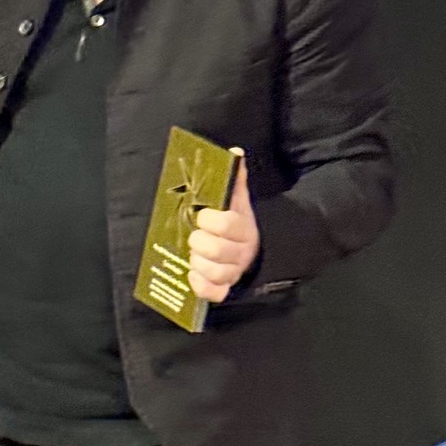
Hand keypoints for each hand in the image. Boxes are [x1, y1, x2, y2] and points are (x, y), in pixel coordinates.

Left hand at [188, 155, 259, 301]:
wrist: (252, 251)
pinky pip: (214, 294)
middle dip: (198, 243)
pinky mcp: (226, 288)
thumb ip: (234, 178)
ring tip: (194, 255)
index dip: (209, 220)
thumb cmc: (236, 223)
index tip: (201, 215)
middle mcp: (241, 252)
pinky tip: (192, 275)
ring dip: (197, 263)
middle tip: (194, 237)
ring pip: (214, 273)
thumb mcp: (237, 201)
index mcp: (243, 228)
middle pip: (216, 251)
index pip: (226, 225)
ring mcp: (234, 272)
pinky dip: (201, 286)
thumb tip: (234, 152)